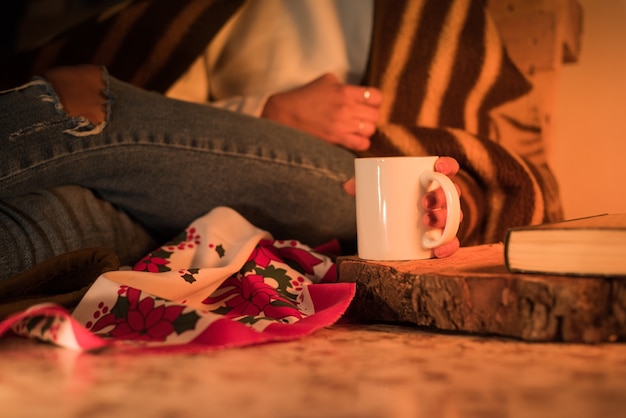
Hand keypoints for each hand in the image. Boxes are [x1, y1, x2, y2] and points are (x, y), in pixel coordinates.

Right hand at [261, 73, 381, 150]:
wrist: (286, 114)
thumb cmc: (305, 97)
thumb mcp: (326, 81)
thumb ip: (344, 85)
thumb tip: (357, 92)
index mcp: (345, 91)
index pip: (376, 97)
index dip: (376, 100)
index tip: (370, 103)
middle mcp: (346, 108)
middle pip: (375, 115)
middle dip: (371, 115)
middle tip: (363, 116)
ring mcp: (342, 125)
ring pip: (370, 130)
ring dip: (366, 129)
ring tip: (358, 128)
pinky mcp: (336, 139)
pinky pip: (361, 144)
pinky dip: (361, 142)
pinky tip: (354, 138)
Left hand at [343, 156, 462, 257]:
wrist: (387, 223)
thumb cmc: (386, 198)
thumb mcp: (374, 189)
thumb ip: (362, 184)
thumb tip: (348, 186)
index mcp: (432, 180)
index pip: (447, 168)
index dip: (448, 166)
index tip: (438, 168)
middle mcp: (443, 198)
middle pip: (452, 194)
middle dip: (442, 197)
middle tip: (424, 203)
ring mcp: (443, 218)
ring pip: (454, 218)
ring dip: (445, 220)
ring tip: (427, 224)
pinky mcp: (440, 238)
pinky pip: (451, 243)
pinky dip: (448, 247)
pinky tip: (438, 251)